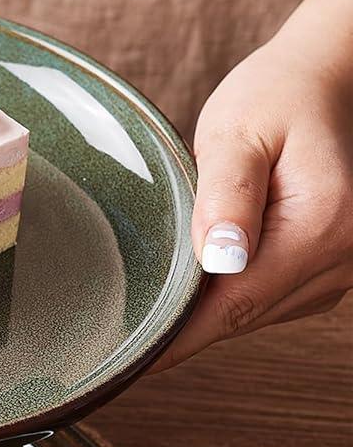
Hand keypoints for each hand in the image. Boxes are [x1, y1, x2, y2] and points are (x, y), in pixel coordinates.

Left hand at [156, 28, 352, 370]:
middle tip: (116, 335)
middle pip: (240, 317)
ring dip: (202, 312)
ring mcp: (335, 273)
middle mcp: (339, 259)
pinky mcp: (321, 277)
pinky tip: (194, 276)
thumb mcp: (238, 131)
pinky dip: (225, 297)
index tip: (128, 360)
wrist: (320, 86)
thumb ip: (226, 193)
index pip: (233, 304)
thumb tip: (219, 257)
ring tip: (152, 296)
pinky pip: (261, 304)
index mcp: (322, 226)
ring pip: (249, 316)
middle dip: (181, 328)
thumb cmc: (274, 99)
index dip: (176, 338)